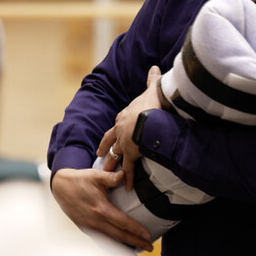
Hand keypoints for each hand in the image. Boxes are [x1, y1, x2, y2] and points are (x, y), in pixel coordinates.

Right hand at [50, 168, 152, 250]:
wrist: (60, 187)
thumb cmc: (79, 180)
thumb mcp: (96, 175)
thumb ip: (111, 177)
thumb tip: (124, 175)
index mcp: (100, 209)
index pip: (122, 222)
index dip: (136, 230)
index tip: (148, 236)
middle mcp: (95, 221)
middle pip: (119, 236)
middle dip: (135, 243)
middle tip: (149, 248)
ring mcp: (89, 227)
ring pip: (109, 242)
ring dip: (123, 251)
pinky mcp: (85, 229)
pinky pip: (100, 241)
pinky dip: (110, 249)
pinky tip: (117, 254)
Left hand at [97, 66, 161, 190]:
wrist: (148, 116)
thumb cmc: (151, 102)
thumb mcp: (151, 89)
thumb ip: (153, 80)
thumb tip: (155, 67)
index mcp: (124, 117)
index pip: (117, 125)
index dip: (115, 131)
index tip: (112, 136)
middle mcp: (120, 131)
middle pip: (111, 141)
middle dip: (106, 149)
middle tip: (100, 156)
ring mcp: (124, 144)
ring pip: (115, 157)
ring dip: (112, 165)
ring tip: (109, 173)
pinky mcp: (131, 155)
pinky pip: (128, 169)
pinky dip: (128, 179)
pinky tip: (128, 188)